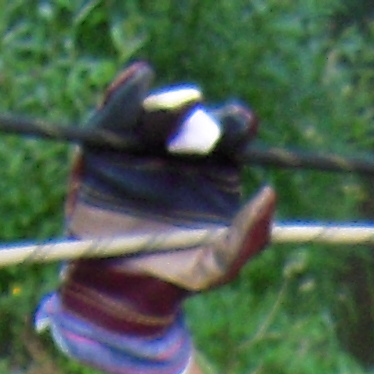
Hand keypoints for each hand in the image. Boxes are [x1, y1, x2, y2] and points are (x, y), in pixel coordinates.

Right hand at [37, 62, 275, 373]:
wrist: (119, 290)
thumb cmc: (177, 276)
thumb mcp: (218, 267)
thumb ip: (248, 237)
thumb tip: (271, 194)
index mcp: (213, 167)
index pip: (230, 133)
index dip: (236, 122)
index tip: (241, 123)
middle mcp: (179, 148)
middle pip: (193, 117)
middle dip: (198, 113)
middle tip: (198, 118)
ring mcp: (141, 143)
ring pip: (154, 110)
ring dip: (163, 103)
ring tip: (171, 109)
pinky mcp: (103, 144)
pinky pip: (112, 111)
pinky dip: (123, 91)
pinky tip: (136, 82)